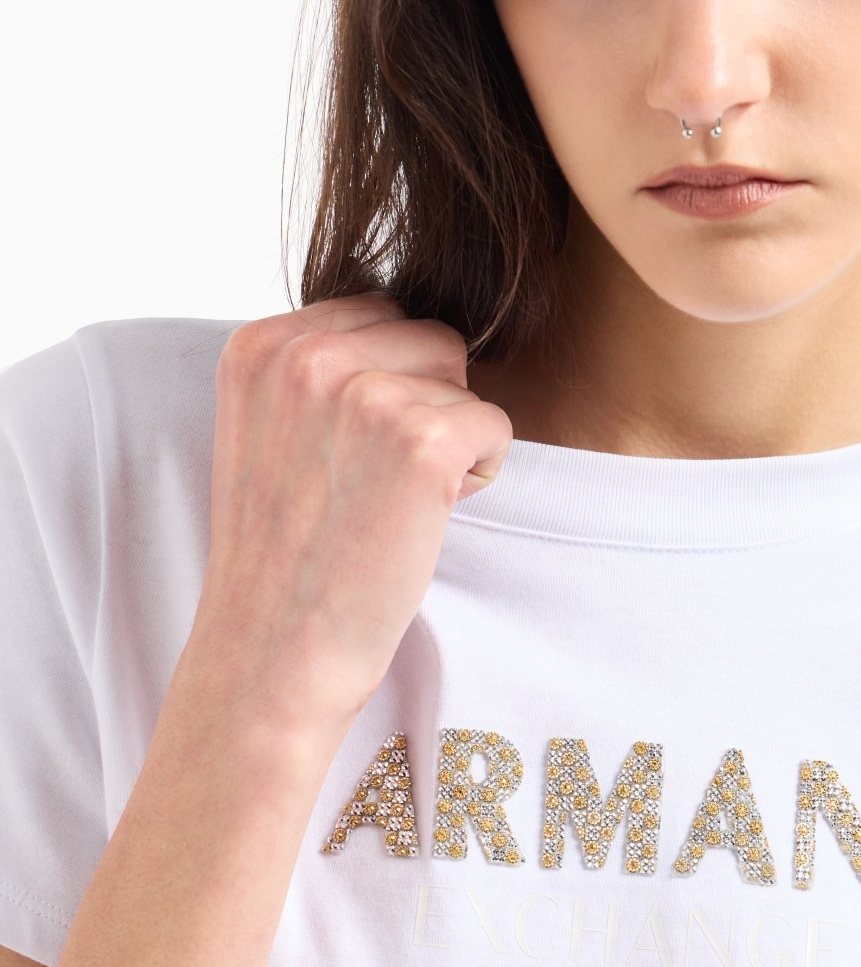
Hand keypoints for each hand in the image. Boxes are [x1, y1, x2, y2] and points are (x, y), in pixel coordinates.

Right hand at [179, 291, 512, 740]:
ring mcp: (365, 394)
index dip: (388, 383)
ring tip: (394, 501)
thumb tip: (412, 322)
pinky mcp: (423, 441)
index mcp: (259, 344)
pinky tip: (426, 517)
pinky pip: (496, 424)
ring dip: (451, 437)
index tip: (348, 453)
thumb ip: (319, 367)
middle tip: (377, 481)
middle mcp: (306, 355)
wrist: (272, 654)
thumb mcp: (266, 429)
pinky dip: (480, 472)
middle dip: (427, 401)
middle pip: (430, 336)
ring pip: (464, 379)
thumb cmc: (283, 552)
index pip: (379, 312)